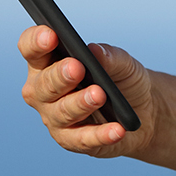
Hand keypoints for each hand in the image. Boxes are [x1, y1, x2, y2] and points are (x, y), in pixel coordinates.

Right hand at [18, 26, 157, 159]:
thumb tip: (95, 51)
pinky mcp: (71, 140)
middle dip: (59, 76)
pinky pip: (82, 139)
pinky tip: (117, 129)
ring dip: (79, 103)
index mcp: (48, 63)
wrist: (144, 110)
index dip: (36, 41)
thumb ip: (109, 56)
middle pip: (43, 84)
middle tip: (77, 68)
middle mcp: (43, 92)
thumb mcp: (122, 63)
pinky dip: (100, 134)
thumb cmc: (122, 80)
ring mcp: (54, 118)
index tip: (51, 34)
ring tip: (100, 94)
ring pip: (60, 112)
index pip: (31, 50)